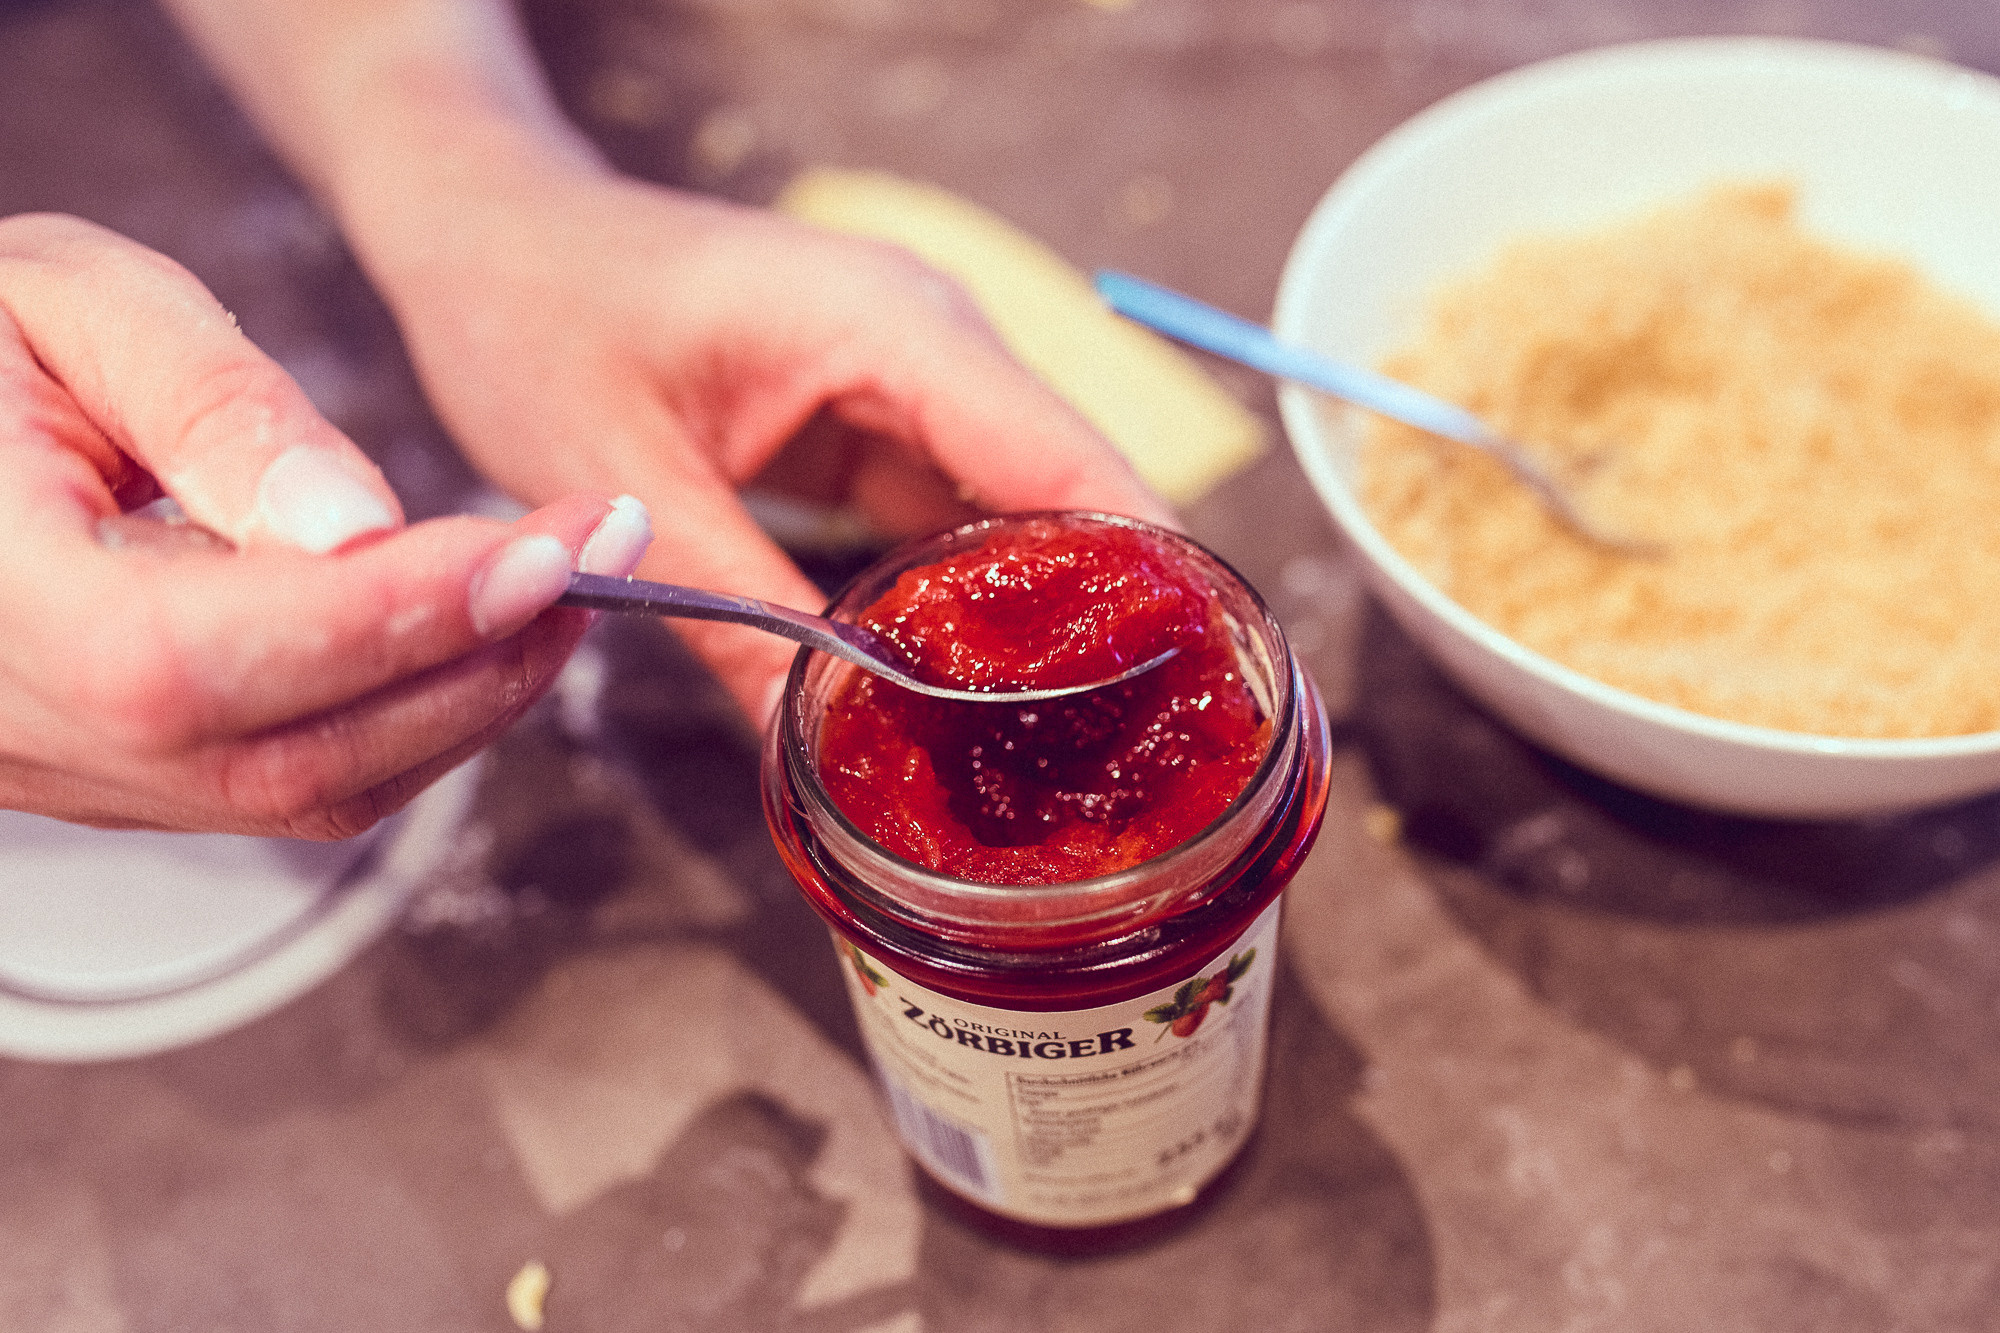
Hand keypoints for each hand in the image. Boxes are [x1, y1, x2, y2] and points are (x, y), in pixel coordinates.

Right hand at [0, 213, 652, 837]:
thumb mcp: (71, 309)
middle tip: (603, 550)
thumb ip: (214, 410)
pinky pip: (297, 786)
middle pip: (296, 756)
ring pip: (317, 794)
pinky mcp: (128, 780)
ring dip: (469, 697)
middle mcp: (30, 726)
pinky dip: (414, 718)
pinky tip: (477, 631)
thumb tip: (361, 531)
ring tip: (562, 581)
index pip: (212, 657)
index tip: (553, 546)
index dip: (404, 615)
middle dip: (482, 658)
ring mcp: (78, 775)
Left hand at [344, 155, 1173, 721]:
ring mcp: (915, 377)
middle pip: (1071, 495)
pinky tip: (960, 691)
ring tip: (1054, 751)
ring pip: (1020, 516)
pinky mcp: (880, 416)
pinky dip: (964, 602)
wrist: (490, 231)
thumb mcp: (620, 479)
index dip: (1143, 583)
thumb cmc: (535, 309)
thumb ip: (728, 615)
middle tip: (1115, 769)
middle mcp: (932, 340)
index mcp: (889, 327)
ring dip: (1033, 622)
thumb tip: (812, 758)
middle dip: (1097, 624)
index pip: (1069, 463)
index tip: (1188, 697)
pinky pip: (954, 519)